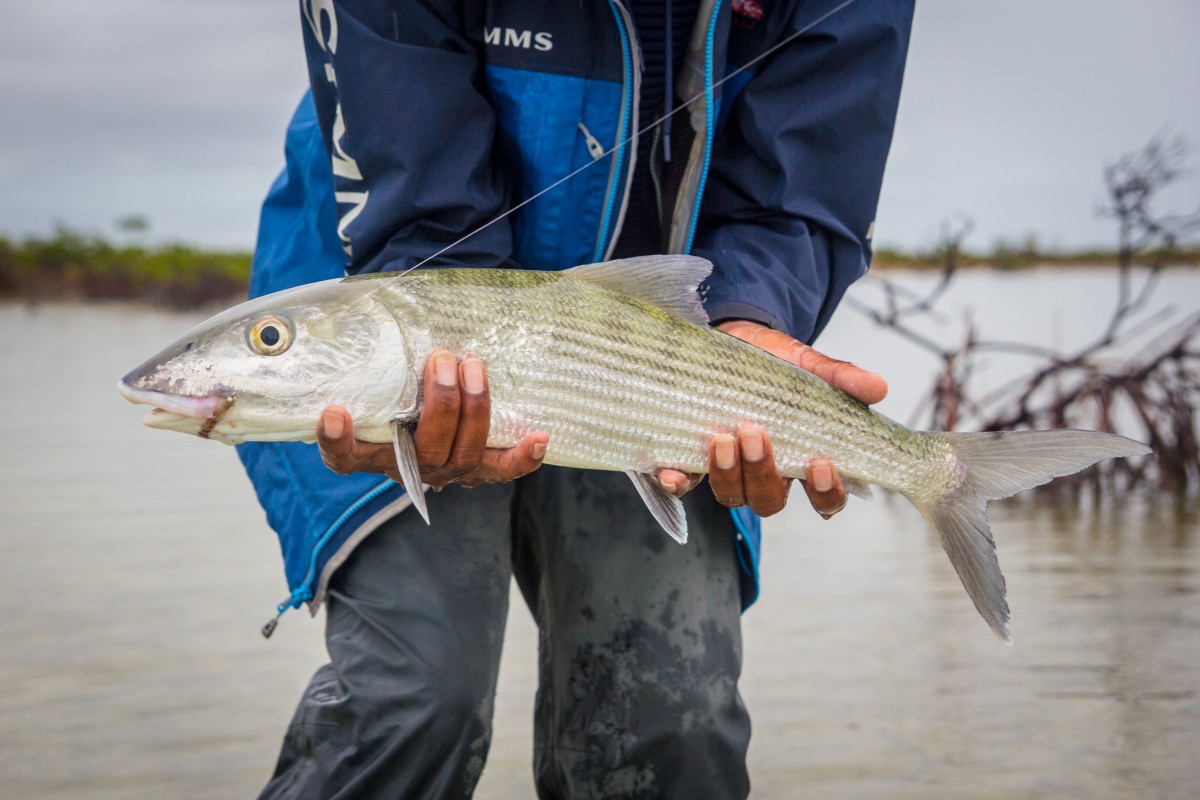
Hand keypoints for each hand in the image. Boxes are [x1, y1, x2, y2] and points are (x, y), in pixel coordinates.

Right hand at [317, 350, 548, 488]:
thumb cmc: (397, 382)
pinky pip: (502, 469)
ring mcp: (445, 469)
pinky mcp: (480, 468)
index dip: (337, 441)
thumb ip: (377, 347)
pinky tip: (539, 437)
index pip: (344, 456)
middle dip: (439, 403)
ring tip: (474, 368)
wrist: (425, 411)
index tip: (336, 412)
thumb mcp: (380, 370)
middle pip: (424, 448)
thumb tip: (382, 289)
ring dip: (474, 410)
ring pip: (463, 453)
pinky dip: (521, 457)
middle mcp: (408, 465)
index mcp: (371, 449)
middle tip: (443, 359)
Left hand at [657, 320, 886, 518]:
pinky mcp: (690, 457)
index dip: (826, 492)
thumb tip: (878, 387)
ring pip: (731, 496)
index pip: (825, 498)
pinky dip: (677, 483)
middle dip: (765, 474)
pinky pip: (684, 484)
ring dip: (728, 474)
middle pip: (770, 501)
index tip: (821, 463)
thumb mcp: (809, 365)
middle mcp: (766, 474)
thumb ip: (840, 378)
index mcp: (804, 461)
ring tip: (724, 438)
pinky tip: (672, 471)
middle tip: (756, 435)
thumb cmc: (777, 363)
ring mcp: (728, 470)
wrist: (731, 340)